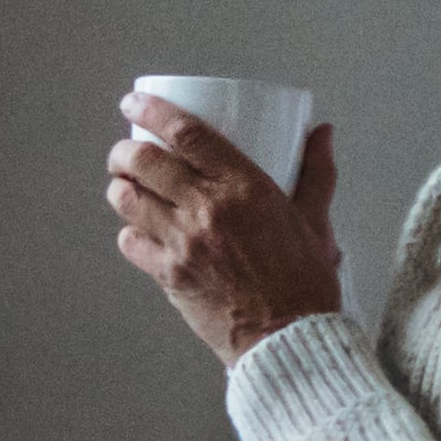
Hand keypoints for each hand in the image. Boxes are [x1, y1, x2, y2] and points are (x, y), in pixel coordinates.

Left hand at [109, 94, 342, 363]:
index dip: (152, 111)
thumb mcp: (314, 219)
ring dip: (120, 186)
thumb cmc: (304, 280)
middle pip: (143, 162)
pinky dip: (129, 231)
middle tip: (125, 150)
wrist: (289, 339)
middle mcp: (207, 209)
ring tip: (126, 184)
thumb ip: (316, 172)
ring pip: (127, 199)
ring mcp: (182, 244)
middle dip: (123, 150)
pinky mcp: (168, 276)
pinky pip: (130, 242)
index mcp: (245, 187)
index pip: (186, 134)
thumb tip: (320, 131)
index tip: (134, 101)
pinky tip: (139, 229)